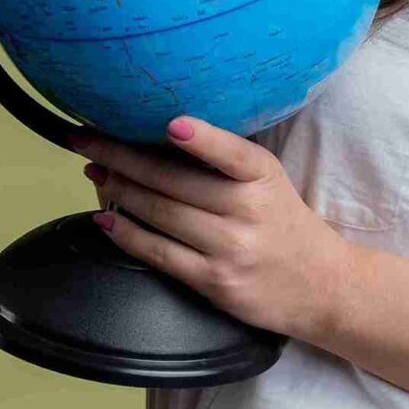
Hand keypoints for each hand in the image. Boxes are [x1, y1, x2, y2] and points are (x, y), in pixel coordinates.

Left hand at [77, 117, 354, 341]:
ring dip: (117, 190)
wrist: (322, 287)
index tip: (172, 122)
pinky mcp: (215, 282)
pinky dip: (126, 233)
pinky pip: (160, 254)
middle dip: (121, 157)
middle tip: (85, 139)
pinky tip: (104, 217)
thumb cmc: (282, 221)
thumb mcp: (267, 180)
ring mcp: (230, 249)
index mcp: (262, 176)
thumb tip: (155, 131)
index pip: (231, 153)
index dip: (202, 139)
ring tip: (93, 171)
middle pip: (173, 181)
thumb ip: (223, 159)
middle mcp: (248, 211)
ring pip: (160, 214)